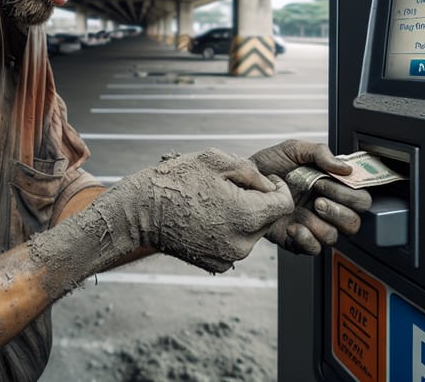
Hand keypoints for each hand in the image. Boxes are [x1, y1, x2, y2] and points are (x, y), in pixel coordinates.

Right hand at [89, 149, 293, 272]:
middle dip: (257, 202)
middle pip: (267, 219)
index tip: (265, 180)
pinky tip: (205, 217)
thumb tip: (268, 186)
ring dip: (242, 216)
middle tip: (230, 187)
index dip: (278, 187)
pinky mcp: (216, 265)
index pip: (283, 204)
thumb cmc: (176, 180)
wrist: (141, 210)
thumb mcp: (215, 160)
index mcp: (246, 216)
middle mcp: (242, 243)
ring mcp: (228, 257)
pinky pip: (234, 244)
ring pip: (251, 233)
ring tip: (213, 201)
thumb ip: (251, 171)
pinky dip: (227, 231)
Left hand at [250, 140, 371, 254]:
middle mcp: (325, 209)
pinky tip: (294, 226)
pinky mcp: (296, 239)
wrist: (242, 181)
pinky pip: (313, 250)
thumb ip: (319, 152)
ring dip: (322, 223)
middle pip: (354, 221)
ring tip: (306, 208)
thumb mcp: (293, 149)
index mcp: (330, 188)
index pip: (360, 198)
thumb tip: (345, 168)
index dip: (350, 193)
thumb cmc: (268, 164)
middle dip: (339, 209)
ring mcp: (311, 225)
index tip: (328, 181)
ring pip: (334, 236)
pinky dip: (306, 239)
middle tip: (318, 197)